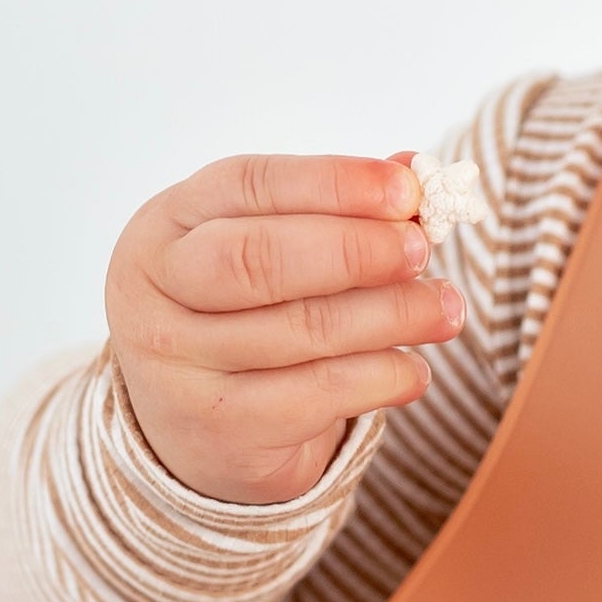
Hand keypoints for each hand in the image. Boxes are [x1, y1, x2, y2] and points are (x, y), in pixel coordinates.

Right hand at [105, 151, 466, 505]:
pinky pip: (320, 395)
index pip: (250, 184)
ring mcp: (178, 367)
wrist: (194, 429)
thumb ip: (332, 208)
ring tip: (445, 310)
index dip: (334, 183)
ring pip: (304, 330)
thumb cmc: (241, 315)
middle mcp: (156, 292)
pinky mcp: (220, 429)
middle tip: (421, 250)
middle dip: (356, 250)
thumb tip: (414, 172)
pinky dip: (383, 377)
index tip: (407, 190)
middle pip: (260, 258)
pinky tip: (414, 369)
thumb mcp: (266, 247)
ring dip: (393, 315)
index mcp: (166, 226)